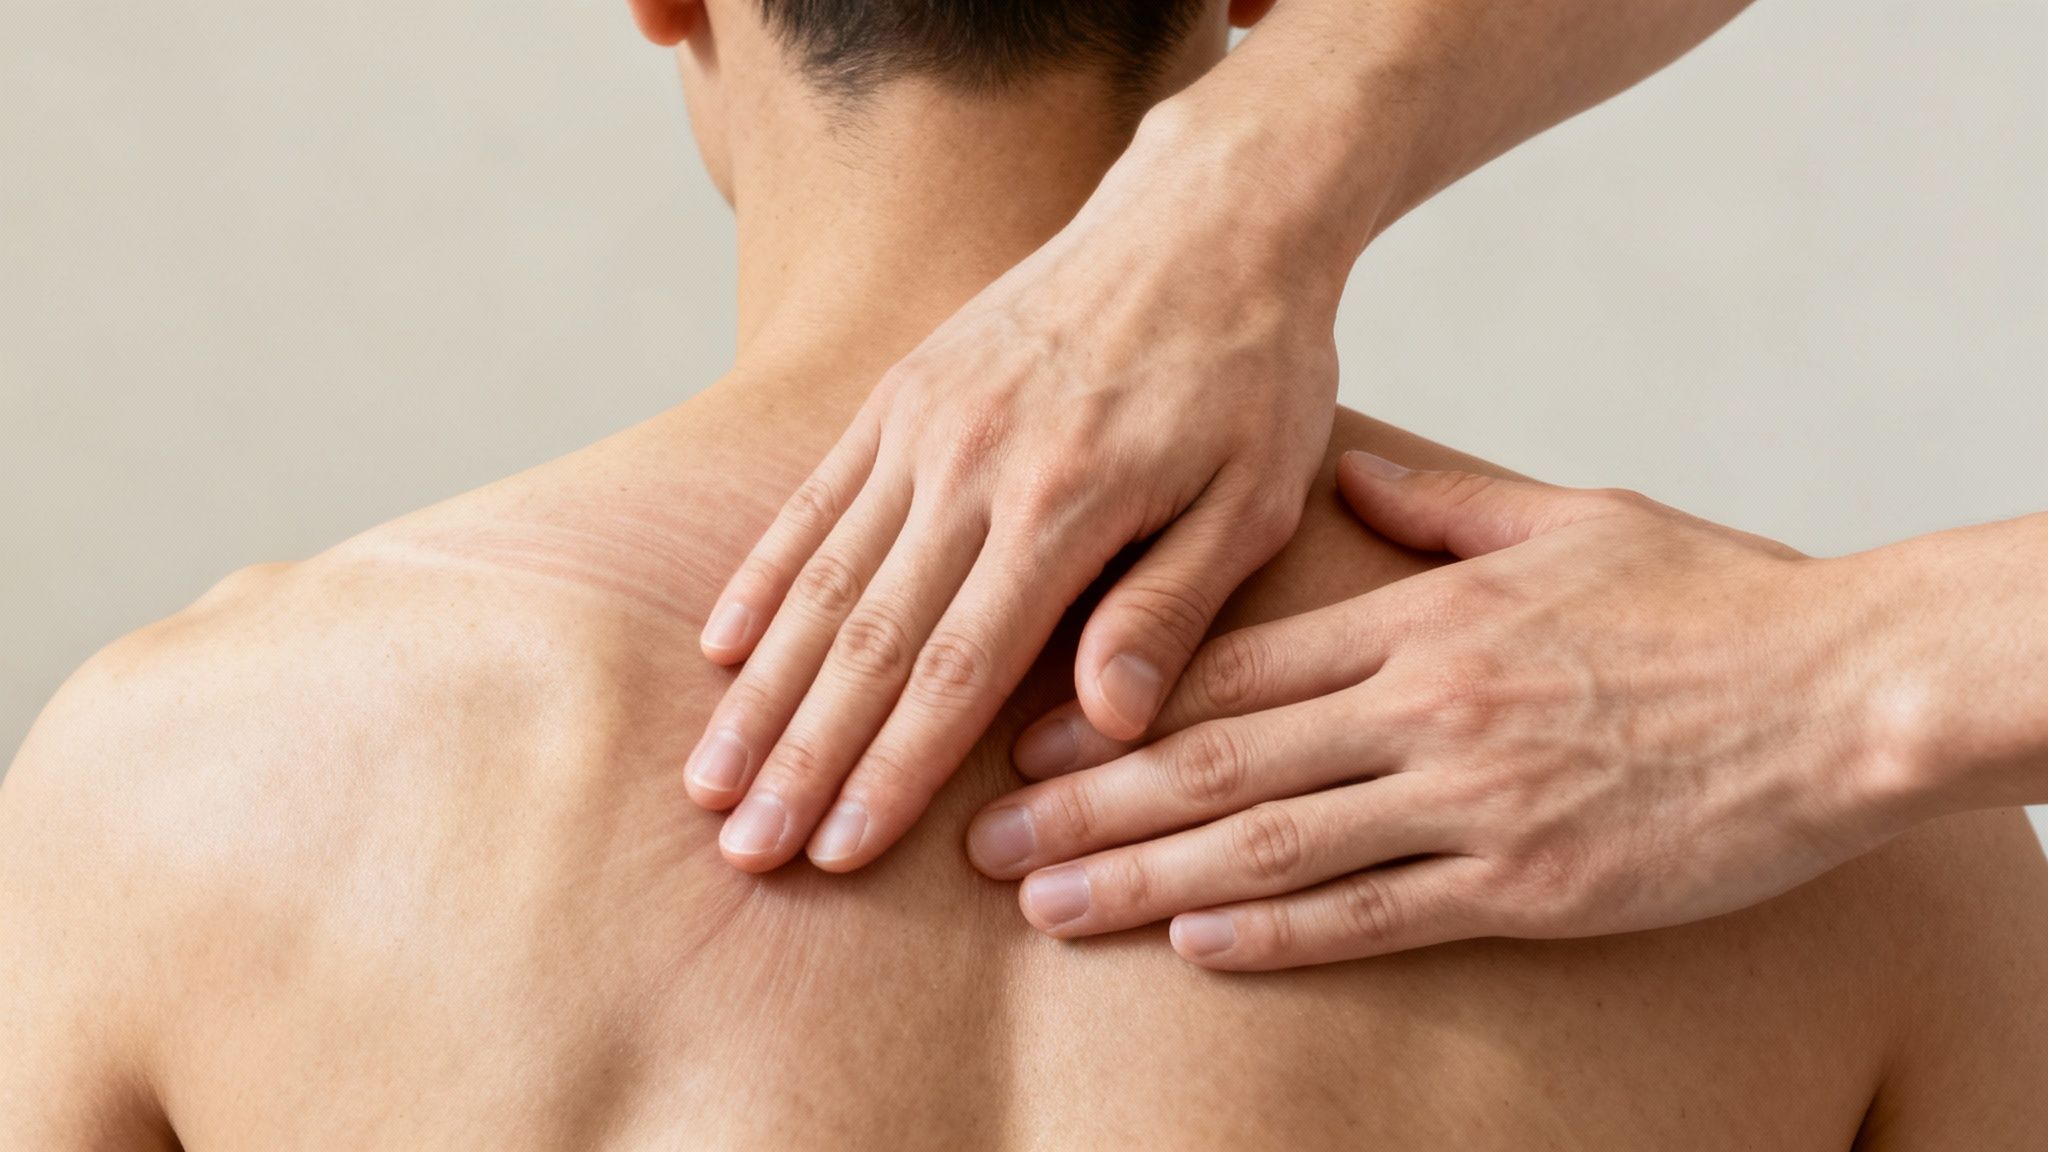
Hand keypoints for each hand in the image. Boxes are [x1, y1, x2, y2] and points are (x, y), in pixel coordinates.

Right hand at [682, 107, 1343, 872]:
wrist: (1206, 217)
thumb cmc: (1248, 371)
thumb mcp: (1251, 498)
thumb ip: (1167, 610)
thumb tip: (1101, 726)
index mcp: (1062, 507)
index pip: (957, 670)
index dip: (890, 769)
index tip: (835, 851)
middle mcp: (970, 466)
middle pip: (869, 639)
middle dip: (801, 755)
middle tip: (744, 848)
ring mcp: (923, 423)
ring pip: (824, 578)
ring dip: (763, 687)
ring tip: (712, 776)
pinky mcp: (902, 391)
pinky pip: (815, 497)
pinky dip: (765, 577)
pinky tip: (723, 646)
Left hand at [967, 451, 1928, 968]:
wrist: (1842, 687)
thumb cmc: (1705, 597)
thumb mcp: (1563, 521)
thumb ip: (1437, 508)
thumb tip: (1347, 474)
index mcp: (1419, 618)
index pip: (1231, 667)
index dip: (1112, 705)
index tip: (1023, 732)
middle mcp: (1424, 709)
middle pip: (1219, 762)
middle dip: (1088, 804)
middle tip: (985, 838)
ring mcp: (1473, 799)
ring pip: (1274, 844)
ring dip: (1144, 877)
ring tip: (1048, 905)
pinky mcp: (1529, 881)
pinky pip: (1378, 912)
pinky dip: (1279, 931)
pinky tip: (1192, 941)